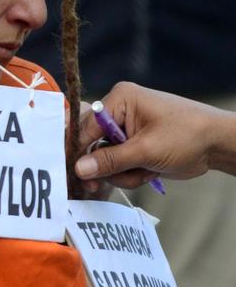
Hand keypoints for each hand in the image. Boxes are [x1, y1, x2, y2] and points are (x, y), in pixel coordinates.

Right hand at [75, 82, 235, 190]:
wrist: (217, 144)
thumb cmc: (186, 136)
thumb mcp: (146, 150)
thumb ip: (111, 160)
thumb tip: (78, 169)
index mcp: (119, 99)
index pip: (85, 127)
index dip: (77, 152)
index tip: (70, 173)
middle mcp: (118, 111)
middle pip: (93, 145)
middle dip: (105, 167)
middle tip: (97, 187)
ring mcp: (126, 129)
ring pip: (105, 159)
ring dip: (121, 173)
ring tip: (143, 173)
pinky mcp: (133, 145)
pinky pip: (119, 164)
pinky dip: (130, 174)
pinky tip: (148, 173)